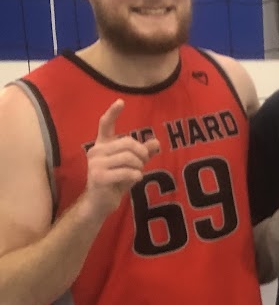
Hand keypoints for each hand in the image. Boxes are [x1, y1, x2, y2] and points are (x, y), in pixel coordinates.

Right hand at [82, 100, 161, 218]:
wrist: (100, 203)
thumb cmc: (116, 181)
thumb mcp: (132, 165)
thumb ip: (143, 153)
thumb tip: (157, 142)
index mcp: (102, 145)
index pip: (105, 125)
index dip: (113, 113)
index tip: (121, 102)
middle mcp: (96, 151)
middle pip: (129, 143)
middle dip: (142, 154)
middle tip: (141, 164)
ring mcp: (95, 164)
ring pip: (130, 158)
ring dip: (139, 167)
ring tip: (134, 174)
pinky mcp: (99, 176)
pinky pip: (128, 172)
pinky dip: (136, 176)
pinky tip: (133, 180)